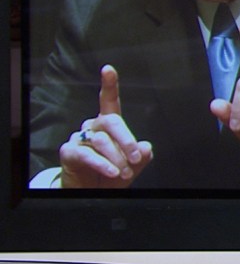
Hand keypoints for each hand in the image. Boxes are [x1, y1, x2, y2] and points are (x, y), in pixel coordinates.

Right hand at [58, 65, 152, 187]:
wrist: (91, 194)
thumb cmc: (111, 175)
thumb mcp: (132, 166)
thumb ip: (142, 156)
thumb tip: (146, 148)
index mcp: (109, 125)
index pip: (109, 101)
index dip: (109, 85)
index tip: (108, 69)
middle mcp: (93, 127)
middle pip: (112, 121)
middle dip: (127, 139)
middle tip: (136, 157)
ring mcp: (79, 138)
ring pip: (101, 140)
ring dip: (116, 158)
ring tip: (124, 172)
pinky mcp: (69, 152)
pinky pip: (87, 154)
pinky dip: (102, 164)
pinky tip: (112, 172)